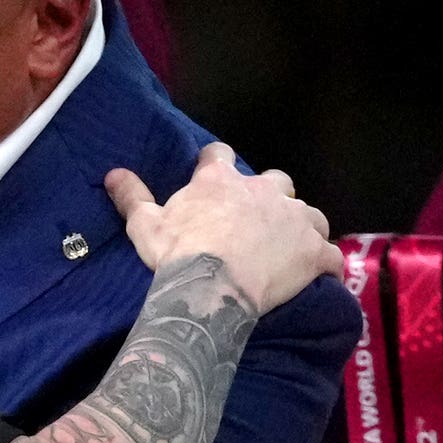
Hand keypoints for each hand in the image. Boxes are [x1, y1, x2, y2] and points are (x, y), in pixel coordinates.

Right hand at [106, 145, 341, 312]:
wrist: (213, 287)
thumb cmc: (178, 253)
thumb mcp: (145, 225)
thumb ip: (132, 196)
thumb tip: (112, 174)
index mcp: (221, 180)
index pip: (220, 155)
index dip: (217, 164)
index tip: (213, 175)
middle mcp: (263, 190)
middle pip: (276, 180)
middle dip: (271, 196)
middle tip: (258, 221)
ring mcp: (294, 219)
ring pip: (310, 214)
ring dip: (303, 227)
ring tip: (293, 247)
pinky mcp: (314, 251)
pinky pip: (330, 255)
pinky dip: (326, 263)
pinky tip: (322, 274)